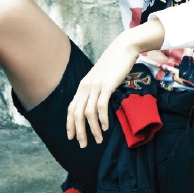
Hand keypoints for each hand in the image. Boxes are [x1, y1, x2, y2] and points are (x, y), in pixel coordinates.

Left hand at [66, 19, 166, 147]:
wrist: (123, 47)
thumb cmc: (114, 64)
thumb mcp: (101, 78)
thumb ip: (96, 89)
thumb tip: (96, 103)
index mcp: (83, 86)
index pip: (71, 108)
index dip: (70, 124)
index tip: (71, 137)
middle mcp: (85, 86)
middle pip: (77, 114)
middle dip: (79, 131)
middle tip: (83, 145)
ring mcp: (95, 86)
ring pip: (88, 113)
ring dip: (92, 129)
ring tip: (98, 140)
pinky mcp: (106, 85)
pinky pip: (101, 106)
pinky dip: (102, 119)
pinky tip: (105, 127)